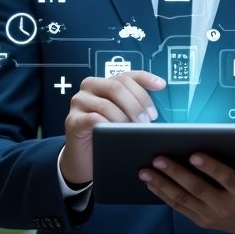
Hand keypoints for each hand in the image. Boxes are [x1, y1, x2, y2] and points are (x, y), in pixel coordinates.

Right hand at [61, 70, 165, 185]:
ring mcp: (79, 102)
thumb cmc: (107, 135)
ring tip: (135, 129)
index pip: (126, 75)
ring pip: (106, 104)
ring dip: (124, 117)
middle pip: (117, 86)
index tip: (161, 85)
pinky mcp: (72, 120)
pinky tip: (118, 133)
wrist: (85, 158)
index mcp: (104, 82)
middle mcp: (90, 87)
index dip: (145, 78)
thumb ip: (133, 107)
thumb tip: (154, 112)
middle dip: (136, 103)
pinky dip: (109, 125)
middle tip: (148, 120)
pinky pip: (93, 119)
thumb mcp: (123, 116)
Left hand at [138, 148, 234, 233]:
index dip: (211, 168)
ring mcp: (210, 215)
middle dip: (176, 173)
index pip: (225, 179)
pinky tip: (149, 182)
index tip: (195, 154)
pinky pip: (178, 207)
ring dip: (162, 184)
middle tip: (158, 157)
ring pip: (183, 199)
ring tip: (145, 169)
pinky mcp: (200, 220)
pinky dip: (162, 195)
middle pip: (198, 188)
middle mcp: (225, 206)